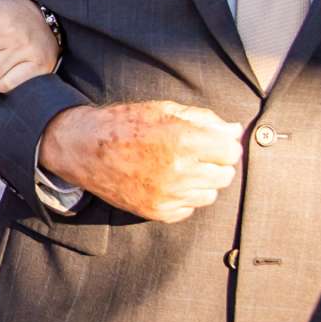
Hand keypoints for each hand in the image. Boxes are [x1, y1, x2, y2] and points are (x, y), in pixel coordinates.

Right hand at [36, 101, 241, 221]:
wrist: (86, 148)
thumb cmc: (125, 123)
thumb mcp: (165, 109)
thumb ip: (204, 120)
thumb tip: (234, 130)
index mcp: (184, 140)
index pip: (231, 151)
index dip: (226, 144)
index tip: (217, 141)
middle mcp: (179, 171)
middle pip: (225, 174)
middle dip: (218, 162)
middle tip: (201, 153)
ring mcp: (168, 195)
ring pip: (210, 194)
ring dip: (203, 180)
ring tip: (182, 166)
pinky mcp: (157, 211)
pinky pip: (189, 208)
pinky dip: (185, 197)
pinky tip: (169, 181)